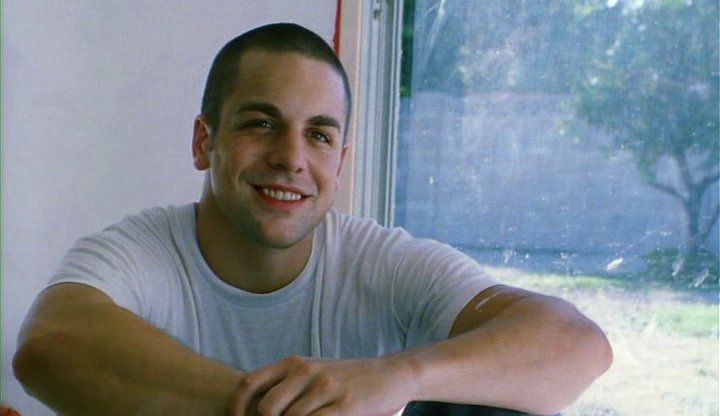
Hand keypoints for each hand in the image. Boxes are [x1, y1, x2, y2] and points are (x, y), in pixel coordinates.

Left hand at [228, 355, 415, 415]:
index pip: (249, 383)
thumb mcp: (314, 372)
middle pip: (266, 408)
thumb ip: (286, 385)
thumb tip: (254, 408)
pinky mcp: (346, 407)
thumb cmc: (347, 379)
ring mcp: (327, 389)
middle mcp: (307, 372)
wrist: (391, 374)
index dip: (236, 408)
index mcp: (294, 364)